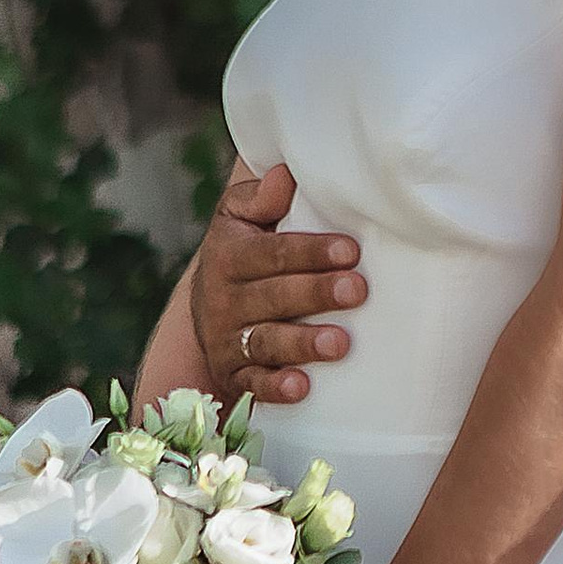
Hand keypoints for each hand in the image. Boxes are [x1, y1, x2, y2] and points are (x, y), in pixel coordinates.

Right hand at [188, 161, 365, 407]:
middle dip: (316, 293)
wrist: (206, 310)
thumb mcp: (238, 218)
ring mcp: (227, 340)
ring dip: (302, 343)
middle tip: (356, 291)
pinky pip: (253, 385)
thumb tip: (284, 175)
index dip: (311, 251)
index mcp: (228, 255)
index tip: (351, 250)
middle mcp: (223, 299)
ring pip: (265, 342)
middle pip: (273, 297)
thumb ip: (259, 198)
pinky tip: (302, 387)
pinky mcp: (234, 375)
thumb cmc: (242, 254)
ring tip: (340, 343)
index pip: (272, 253)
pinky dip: (275, 388)